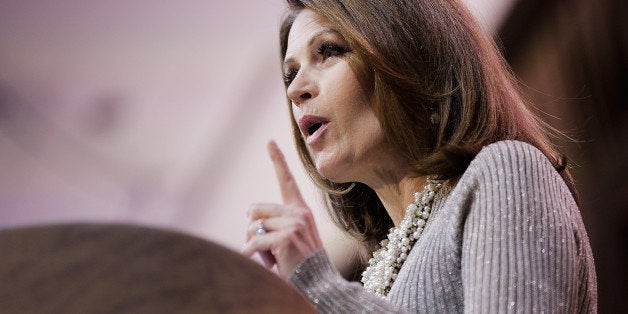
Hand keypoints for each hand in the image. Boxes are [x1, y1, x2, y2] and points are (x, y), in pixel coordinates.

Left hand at [242, 141, 323, 278]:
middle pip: (254, 211)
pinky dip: (251, 256)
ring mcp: (293, 224)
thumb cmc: (300, 264)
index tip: (270, 142)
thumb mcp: (289, 238)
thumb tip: (249, 213)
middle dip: (252, 230)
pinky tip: (266, 265)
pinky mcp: (285, 238)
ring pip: (252, 228)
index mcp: (301, 210)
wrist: (318, 284)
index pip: (287, 181)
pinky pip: (254, 243)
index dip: (278, 159)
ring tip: (273, 258)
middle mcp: (298, 213)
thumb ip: (273, 223)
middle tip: (267, 248)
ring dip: (254, 246)